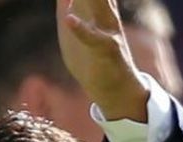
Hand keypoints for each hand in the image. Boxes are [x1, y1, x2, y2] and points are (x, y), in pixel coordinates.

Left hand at [56, 0, 148, 120]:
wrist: (114, 93)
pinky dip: (82, 30)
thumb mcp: (74, 34)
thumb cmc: (93, 61)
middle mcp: (107, 19)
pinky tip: (70, 20)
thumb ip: (68, 10)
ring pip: (101, 7)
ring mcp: (109, 34)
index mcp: (98, 12)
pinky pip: (94, 39)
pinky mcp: (108, 52)